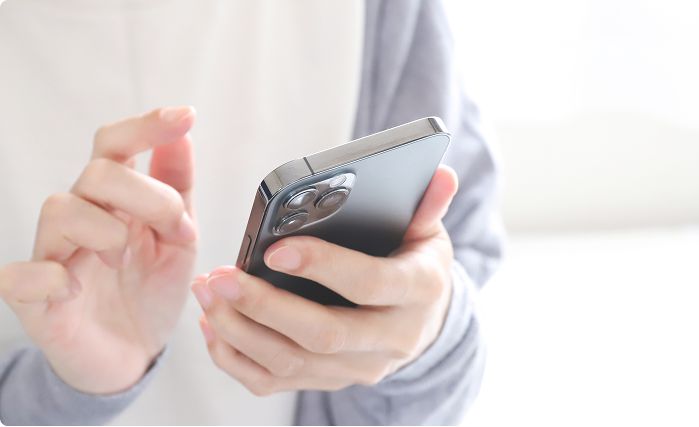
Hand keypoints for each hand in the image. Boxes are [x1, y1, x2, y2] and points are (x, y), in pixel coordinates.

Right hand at [0, 107, 197, 393]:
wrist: (133, 354)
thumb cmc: (150, 291)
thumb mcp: (178, 239)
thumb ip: (178, 189)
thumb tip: (183, 135)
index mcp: (114, 200)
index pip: (115, 145)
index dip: (146, 126)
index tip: (186, 116)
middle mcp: (80, 218)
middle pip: (98, 173)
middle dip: (150, 198)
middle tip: (179, 232)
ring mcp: (52, 255)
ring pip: (62, 210)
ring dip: (109, 232)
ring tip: (126, 262)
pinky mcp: (34, 298)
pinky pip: (20, 275)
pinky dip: (49, 277)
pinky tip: (72, 287)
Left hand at [191, 165, 457, 393]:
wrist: (421, 321)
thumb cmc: (415, 264)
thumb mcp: (428, 233)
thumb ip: (428, 205)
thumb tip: (441, 174)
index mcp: (418, 292)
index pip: (370, 284)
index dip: (324, 267)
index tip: (276, 250)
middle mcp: (391, 339)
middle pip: (324, 335)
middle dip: (266, 307)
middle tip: (221, 276)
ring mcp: (359, 368)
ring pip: (293, 363)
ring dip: (242, 331)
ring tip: (207, 293)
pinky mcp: (330, 382)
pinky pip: (276, 383)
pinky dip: (237, 359)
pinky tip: (213, 327)